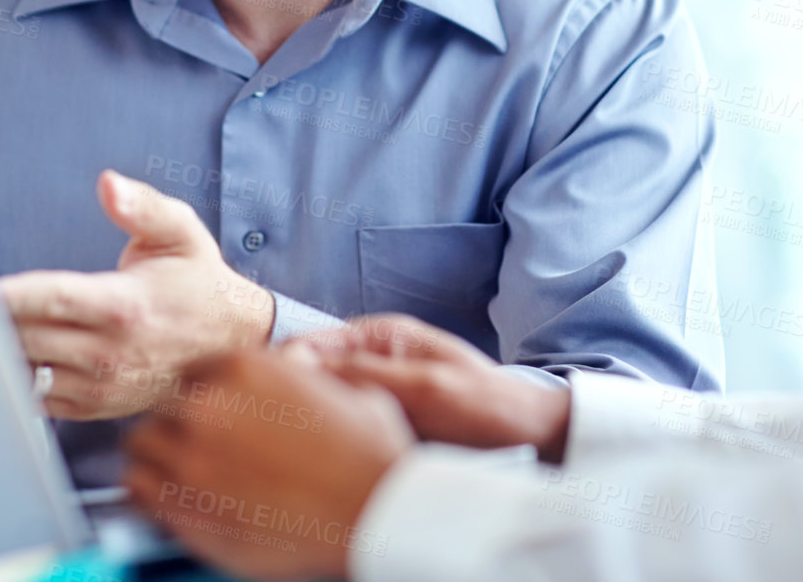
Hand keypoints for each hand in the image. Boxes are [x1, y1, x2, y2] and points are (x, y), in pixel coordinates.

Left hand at [0, 170, 275, 419]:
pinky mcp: (92, 406)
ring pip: (26, 372)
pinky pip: (36, 398)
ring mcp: (100, 385)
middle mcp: (111, 351)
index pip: (52, 299)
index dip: (9, 296)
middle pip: (27, 338)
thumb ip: (143, 206)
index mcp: (126, 305)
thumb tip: (108, 184)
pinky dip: (10, 379)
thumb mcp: (181, 232)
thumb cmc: (198, 283)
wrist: (230, 346)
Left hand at [124, 348, 413, 581]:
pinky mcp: (189, 511)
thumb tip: (296, 374)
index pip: (194, 370)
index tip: (212, 410)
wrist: (376, 510)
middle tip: (200, 444)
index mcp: (244, 368)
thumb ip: (302, 376)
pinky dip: (147, 494)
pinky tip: (167, 499)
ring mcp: (194, 461)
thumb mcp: (345, 387)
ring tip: (178, 470)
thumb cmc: (370, 454)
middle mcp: (209, 408)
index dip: (205, 392)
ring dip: (158, 455)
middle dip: (181, 424)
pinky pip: (139, 492)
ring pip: (142, 445)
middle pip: (163, 406)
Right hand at [290, 313, 570, 460]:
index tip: (273, 404)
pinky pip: (343, 433)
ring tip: (312, 453)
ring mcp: (373, 395)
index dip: (283, 372)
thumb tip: (303, 363)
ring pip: (321, 409)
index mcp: (378, 336)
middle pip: (308, 379)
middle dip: (294, 403)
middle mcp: (369, 361)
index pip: (307, 346)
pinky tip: (333, 465)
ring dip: (314, 428)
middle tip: (291, 436)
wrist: (529, 441)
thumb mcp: (428, 386)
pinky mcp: (379, 426)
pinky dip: (333, 446)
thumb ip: (367, 372)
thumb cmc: (487, 407)